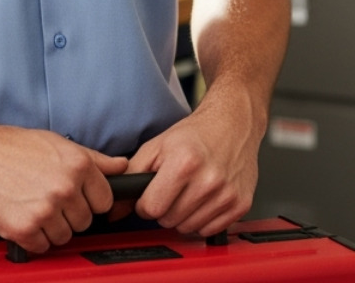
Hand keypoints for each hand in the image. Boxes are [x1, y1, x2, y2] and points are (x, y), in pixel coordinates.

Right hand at [0, 124, 127, 253]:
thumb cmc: (12, 146)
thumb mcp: (58, 143)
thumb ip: (94, 159)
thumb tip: (122, 166)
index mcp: (78, 165)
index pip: (105, 201)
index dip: (89, 200)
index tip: (76, 197)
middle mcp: (64, 188)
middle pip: (85, 221)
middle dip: (69, 213)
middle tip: (48, 198)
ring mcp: (44, 210)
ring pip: (65, 236)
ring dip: (51, 227)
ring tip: (34, 205)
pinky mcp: (23, 228)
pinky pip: (41, 247)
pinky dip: (33, 238)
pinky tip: (23, 216)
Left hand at [123, 88, 261, 236]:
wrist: (233, 123)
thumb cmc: (195, 134)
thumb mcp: (157, 146)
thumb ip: (132, 175)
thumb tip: (114, 207)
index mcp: (184, 163)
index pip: (151, 208)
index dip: (146, 203)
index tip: (153, 193)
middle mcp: (208, 180)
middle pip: (169, 220)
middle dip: (166, 208)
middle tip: (174, 188)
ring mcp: (226, 194)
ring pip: (188, 228)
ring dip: (184, 215)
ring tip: (190, 191)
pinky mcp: (240, 204)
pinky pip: (209, 230)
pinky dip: (203, 219)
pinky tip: (205, 198)